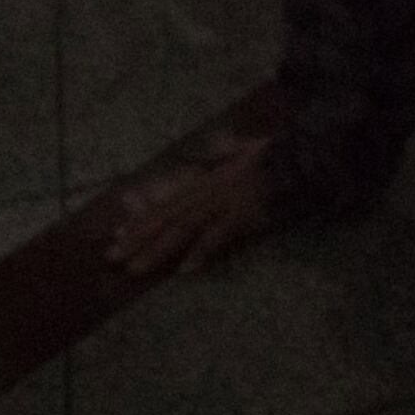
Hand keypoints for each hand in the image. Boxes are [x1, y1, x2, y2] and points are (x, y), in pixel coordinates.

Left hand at [106, 133, 276, 277]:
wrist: (301, 155)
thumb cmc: (276, 154)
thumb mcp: (248, 146)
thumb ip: (228, 148)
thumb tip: (218, 143)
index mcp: (207, 178)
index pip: (168, 200)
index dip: (142, 218)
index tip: (118, 235)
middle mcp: (209, 189)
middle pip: (167, 216)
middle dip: (138, 237)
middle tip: (113, 257)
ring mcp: (224, 202)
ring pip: (184, 227)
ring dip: (158, 248)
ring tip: (136, 268)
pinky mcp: (243, 214)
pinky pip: (218, 235)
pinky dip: (201, 251)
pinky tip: (185, 270)